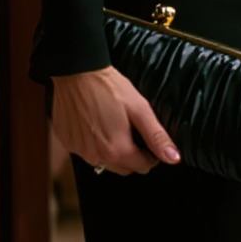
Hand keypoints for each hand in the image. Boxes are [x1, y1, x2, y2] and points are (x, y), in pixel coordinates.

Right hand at [51, 66, 178, 175]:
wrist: (77, 73)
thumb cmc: (109, 88)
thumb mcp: (140, 109)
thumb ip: (156, 137)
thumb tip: (173, 158)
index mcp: (117, 151)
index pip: (143, 167)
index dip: (151, 155)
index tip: (149, 141)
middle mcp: (96, 156)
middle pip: (124, 168)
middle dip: (132, 155)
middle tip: (132, 132)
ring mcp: (79, 151)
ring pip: (104, 162)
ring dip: (112, 151)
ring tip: (113, 126)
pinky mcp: (67, 142)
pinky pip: (86, 151)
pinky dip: (92, 143)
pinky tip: (95, 125)